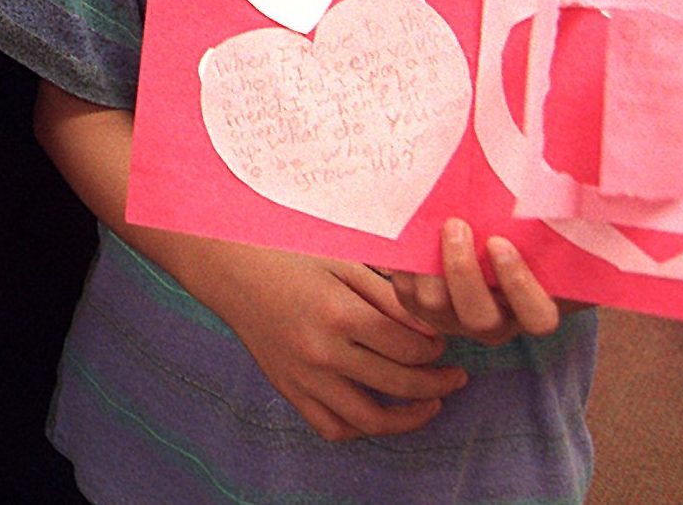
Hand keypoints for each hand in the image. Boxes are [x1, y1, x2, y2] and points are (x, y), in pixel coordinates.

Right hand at [211, 247, 468, 441]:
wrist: (228, 267)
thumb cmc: (287, 254)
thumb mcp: (343, 262)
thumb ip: (389, 297)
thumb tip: (431, 329)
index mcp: (339, 313)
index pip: (409, 348)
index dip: (436, 349)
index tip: (443, 343)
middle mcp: (322, 352)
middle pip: (399, 385)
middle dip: (437, 384)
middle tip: (454, 376)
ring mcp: (303, 376)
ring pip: (369, 419)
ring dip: (409, 419)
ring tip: (430, 405)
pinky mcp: (287, 388)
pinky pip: (331, 426)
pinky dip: (360, 428)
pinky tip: (379, 414)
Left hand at [392, 219, 561, 346]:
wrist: (484, 242)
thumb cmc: (525, 240)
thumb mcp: (546, 238)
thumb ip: (551, 229)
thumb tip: (554, 195)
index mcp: (534, 310)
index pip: (537, 317)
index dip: (519, 286)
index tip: (500, 243)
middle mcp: (496, 323)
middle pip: (479, 318)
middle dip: (463, 272)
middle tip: (457, 225)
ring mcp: (456, 319)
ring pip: (437, 307)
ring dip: (431, 267)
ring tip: (432, 226)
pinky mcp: (422, 309)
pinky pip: (408, 294)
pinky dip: (404, 266)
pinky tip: (408, 234)